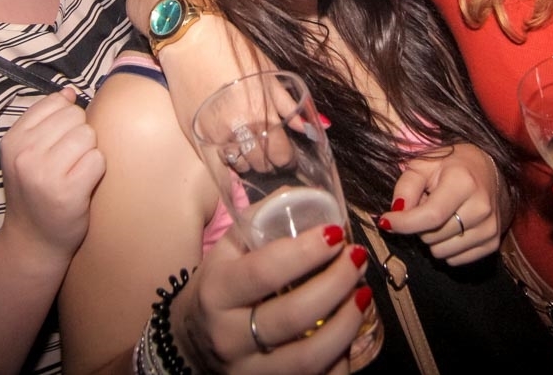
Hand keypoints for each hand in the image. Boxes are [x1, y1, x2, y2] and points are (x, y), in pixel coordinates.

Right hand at [0, 88, 105, 261]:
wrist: (33, 240)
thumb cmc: (35, 191)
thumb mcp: (26, 153)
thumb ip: (45, 120)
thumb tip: (69, 92)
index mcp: (13, 139)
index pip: (56, 103)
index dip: (66, 121)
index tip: (57, 144)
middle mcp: (25, 153)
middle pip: (76, 117)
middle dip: (79, 136)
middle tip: (68, 162)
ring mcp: (45, 172)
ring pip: (88, 135)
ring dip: (89, 152)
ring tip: (75, 172)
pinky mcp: (68, 191)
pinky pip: (98, 159)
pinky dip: (97, 170)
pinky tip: (83, 184)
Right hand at [171, 225, 367, 374]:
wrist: (190, 341)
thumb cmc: (219, 286)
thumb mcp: (228, 250)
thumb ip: (264, 220)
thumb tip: (310, 196)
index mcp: (217, 291)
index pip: (263, 272)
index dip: (306, 252)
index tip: (335, 233)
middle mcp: (229, 335)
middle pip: (292, 315)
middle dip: (336, 283)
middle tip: (356, 259)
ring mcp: (249, 370)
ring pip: (308, 357)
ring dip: (346, 323)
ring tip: (362, 294)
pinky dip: (340, 358)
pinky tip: (349, 331)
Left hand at [380, 143, 504, 264]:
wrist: (487, 169)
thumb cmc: (450, 166)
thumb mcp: (423, 165)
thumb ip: (405, 188)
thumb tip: (394, 218)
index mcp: (464, 182)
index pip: (431, 216)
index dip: (404, 223)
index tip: (386, 221)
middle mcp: (481, 206)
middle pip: (432, 236)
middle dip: (419, 225)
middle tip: (426, 205)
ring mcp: (490, 227)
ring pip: (441, 252)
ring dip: (432, 238)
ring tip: (441, 215)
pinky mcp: (492, 243)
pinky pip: (454, 260)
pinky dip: (446, 247)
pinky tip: (452, 226)